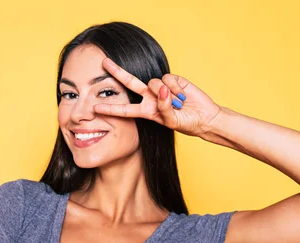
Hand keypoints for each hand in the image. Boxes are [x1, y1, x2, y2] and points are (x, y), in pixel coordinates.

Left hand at [93, 57, 221, 138]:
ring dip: (165, 95)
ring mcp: (161, 87)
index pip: (124, 109)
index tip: (95, 108)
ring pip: (153, 83)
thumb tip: (161, 90)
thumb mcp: (172, 122)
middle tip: (104, 62)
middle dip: (117, 72)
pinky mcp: (173, 80)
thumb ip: (164, 108)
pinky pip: (167, 79)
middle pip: (130, 83)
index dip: (110, 108)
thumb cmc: (186, 123)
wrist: (204, 117)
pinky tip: (182, 95)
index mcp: (146, 111)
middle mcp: (150, 97)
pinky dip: (175, 88)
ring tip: (178, 104)